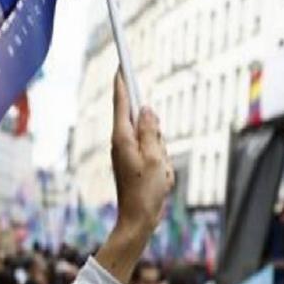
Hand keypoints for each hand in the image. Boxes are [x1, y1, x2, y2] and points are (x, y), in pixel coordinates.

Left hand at [110, 70, 172, 238]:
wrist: (139, 219)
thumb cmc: (145, 191)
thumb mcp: (154, 157)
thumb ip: (151, 130)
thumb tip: (146, 108)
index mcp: (122, 137)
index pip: (121, 101)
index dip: (122, 81)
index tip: (121, 63)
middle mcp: (122, 142)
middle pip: (144, 121)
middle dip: (157, 134)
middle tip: (157, 156)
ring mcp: (130, 153)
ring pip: (153, 139)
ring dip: (161, 154)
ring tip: (158, 173)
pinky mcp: (137, 163)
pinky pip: (155, 154)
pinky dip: (161, 165)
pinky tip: (159, 181)